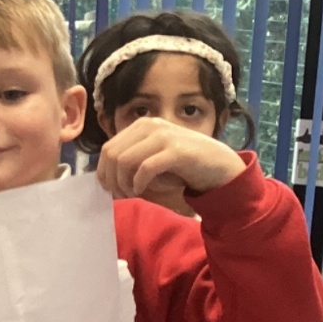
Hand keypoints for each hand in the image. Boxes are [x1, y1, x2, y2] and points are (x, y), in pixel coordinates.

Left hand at [95, 117, 247, 200]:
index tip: (110, 190)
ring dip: (123, 184)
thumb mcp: (152, 158)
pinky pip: (145, 168)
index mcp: (142, 125)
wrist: (219, 165)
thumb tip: (104, 177)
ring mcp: (164, 136)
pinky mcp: (176, 151)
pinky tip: (141, 191)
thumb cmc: (182, 166)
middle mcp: (151, 125)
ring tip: (132, 195)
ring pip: (124, 161)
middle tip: (120, 196)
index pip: (108, 148)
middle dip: (111, 180)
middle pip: (112, 155)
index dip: (104, 172)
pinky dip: (138, 184)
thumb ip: (131, 160)